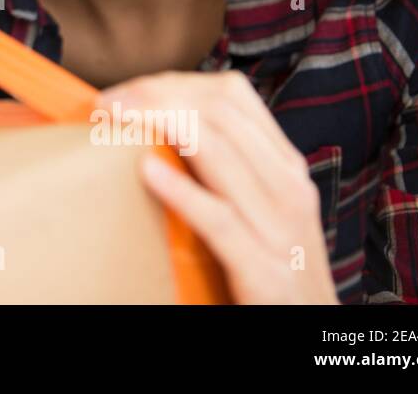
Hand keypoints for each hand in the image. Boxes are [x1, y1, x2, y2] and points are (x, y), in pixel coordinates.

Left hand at [96, 69, 337, 303]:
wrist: (312, 335)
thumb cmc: (271, 270)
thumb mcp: (258, 210)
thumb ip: (220, 172)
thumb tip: (149, 134)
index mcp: (285, 167)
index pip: (231, 96)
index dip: (172, 82)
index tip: (123, 91)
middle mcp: (289, 188)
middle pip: (219, 112)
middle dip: (156, 96)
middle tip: (105, 103)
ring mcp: (282, 231)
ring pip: (220, 152)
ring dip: (158, 125)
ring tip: (112, 121)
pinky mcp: (267, 275)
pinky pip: (222, 222)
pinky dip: (182, 192)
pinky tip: (146, 171)